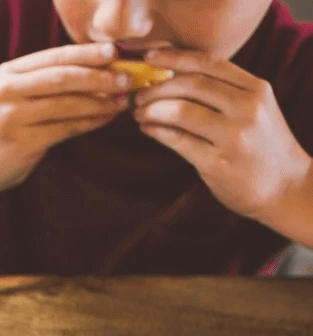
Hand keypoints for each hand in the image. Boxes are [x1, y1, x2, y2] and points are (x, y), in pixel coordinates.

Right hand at [0, 43, 129, 191]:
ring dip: (99, 102)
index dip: (87, 54)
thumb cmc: (6, 127)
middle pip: (62, 77)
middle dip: (99, 77)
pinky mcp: (21, 142)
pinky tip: (106, 118)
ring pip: (66, 104)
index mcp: (9, 73)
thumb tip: (104, 71)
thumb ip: (51, 82)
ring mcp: (12, 118)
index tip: (115, 54)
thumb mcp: (19, 96)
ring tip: (122, 101)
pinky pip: (65, 128)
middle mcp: (7, 91)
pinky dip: (90, 122)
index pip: (54, 57)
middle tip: (127, 79)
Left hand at [134, 48, 312, 223]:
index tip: (150, 57)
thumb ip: (223, 90)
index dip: (174, 57)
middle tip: (139, 94)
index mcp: (256, 89)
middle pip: (191, 84)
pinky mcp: (217, 162)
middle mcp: (248, 108)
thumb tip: (173, 74)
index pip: (209, 62)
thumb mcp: (255, 109)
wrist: (285, 187)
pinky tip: (146, 128)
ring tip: (139, 113)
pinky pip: (176, 139)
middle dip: (157, 87)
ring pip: (180, 111)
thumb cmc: (261, 146)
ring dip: (151, 109)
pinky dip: (155, 131)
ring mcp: (234, 136)